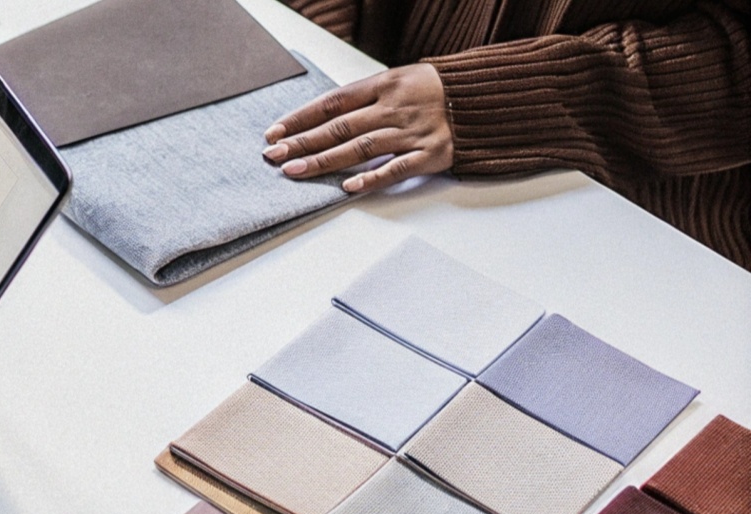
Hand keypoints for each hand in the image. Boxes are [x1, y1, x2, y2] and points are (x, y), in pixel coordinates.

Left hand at [262, 63, 453, 192]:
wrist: (487, 97)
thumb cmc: (434, 90)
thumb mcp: (398, 80)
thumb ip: (364, 98)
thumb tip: (322, 118)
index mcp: (384, 85)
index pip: (332, 102)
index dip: (301, 117)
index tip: (275, 131)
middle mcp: (394, 108)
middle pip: (340, 127)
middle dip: (302, 142)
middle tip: (273, 155)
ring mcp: (412, 132)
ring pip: (360, 148)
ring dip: (323, 161)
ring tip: (294, 171)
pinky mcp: (431, 155)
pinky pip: (396, 169)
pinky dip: (371, 178)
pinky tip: (346, 186)